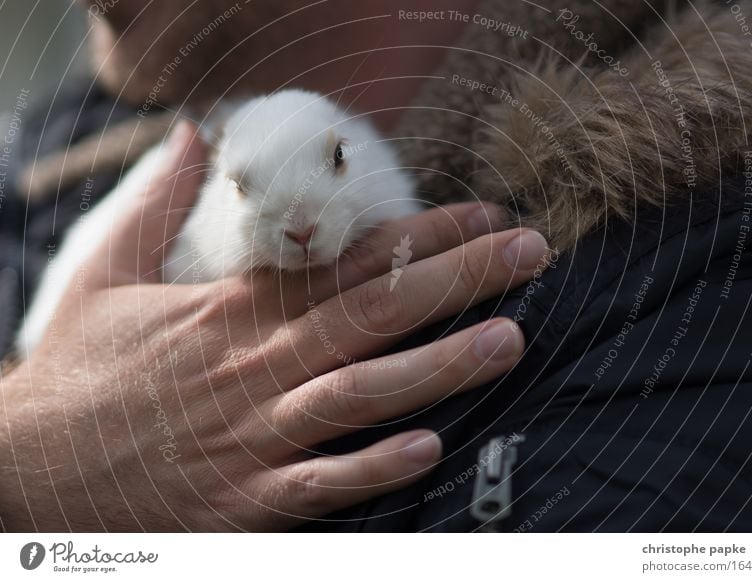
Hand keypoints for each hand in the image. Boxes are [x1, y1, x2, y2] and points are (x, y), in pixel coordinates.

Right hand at [0, 122, 548, 530]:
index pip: (343, 260)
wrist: (26, 471)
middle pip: (372, 313)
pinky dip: (372, 467)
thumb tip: (184, 135)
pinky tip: (428, 447)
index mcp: (230, 311)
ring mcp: (251, 435)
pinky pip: (318, 484)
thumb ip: (155, 202)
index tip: (483, 213)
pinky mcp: (242, 501)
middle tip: (530, 252)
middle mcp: (253, 366)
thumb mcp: (105, 275)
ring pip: (359, 393)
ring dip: (438, 367)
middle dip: (458, 279)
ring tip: (509, 339)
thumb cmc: (75, 374)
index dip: (420, 235)